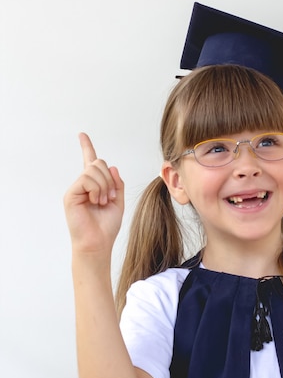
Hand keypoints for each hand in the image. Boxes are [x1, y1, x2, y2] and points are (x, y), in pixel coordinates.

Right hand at [64, 133, 124, 253]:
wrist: (98, 243)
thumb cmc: (106, 226)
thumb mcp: (118, 201)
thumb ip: (116, 184)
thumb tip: (111, 167)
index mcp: (94, 185)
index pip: (90, 162)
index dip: (86, 147)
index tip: (82, 135)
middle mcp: (83, 185)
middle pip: (98, 163)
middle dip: (110, 179)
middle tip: (110, 197)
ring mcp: (76, 189)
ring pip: (94, 170)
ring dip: (105, 186)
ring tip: (103, 201)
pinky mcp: (71, 194)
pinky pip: (87, 179)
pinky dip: (97, 189)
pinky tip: (96, 201)